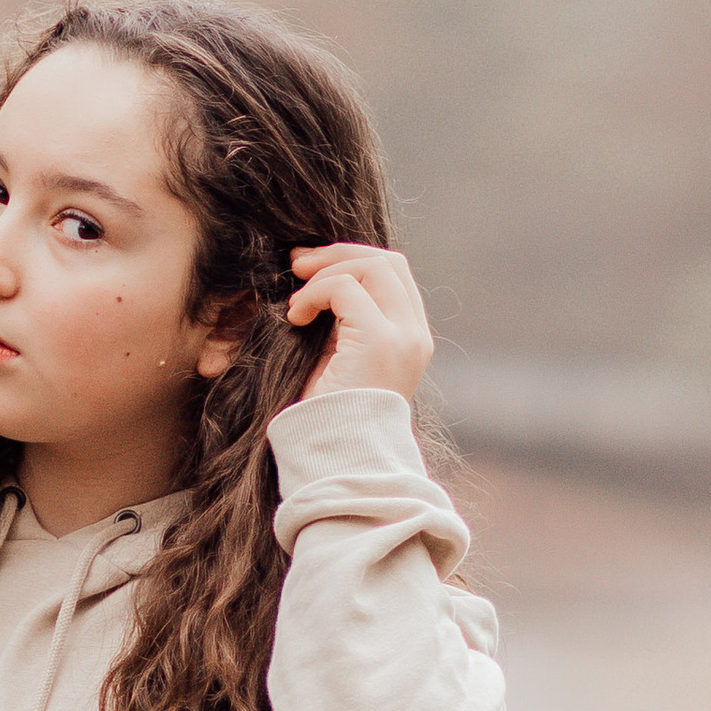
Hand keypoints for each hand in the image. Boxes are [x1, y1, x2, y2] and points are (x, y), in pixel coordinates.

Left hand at [288, 244, 432, 404]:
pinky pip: (346, 287)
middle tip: (297, 264)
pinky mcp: (379, 340)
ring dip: (325, 273)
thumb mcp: (339, 361)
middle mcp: (414, 335)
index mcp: (410, 339)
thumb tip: (315, 279)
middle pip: (388, 261)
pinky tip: (295, 318)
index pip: (393, 276)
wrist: (337, 457)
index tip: (310, 269)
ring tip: (296, 302)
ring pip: (373, 265)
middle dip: (339, 253)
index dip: (352, 261)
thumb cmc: (329, 416)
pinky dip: (314, 293)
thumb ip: (342, 324)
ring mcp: (402, 336)